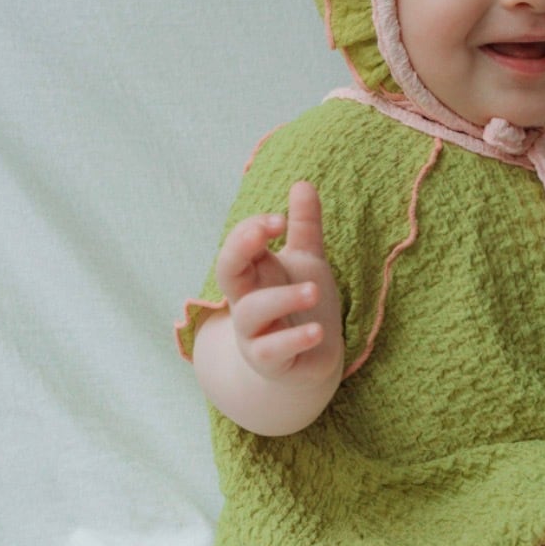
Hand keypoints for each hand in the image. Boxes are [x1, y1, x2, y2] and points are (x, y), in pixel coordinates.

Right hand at [215, 181, 343, 387]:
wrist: (308, 362)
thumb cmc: (300, 306)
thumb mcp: (306, 261)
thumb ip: (304, 226)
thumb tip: (302, 182)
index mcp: (253, 273)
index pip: (239, 245)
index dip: (253, 228)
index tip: (280, 219)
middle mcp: (246, 300)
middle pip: (226, 271)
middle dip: (240, 247)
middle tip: (268, 227)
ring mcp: (254, 332)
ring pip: (251, 313)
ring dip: (282, 298)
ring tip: (314, 290)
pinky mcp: (270, 361)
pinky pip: (272, 351)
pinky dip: (293, 340)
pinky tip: (318, 332)